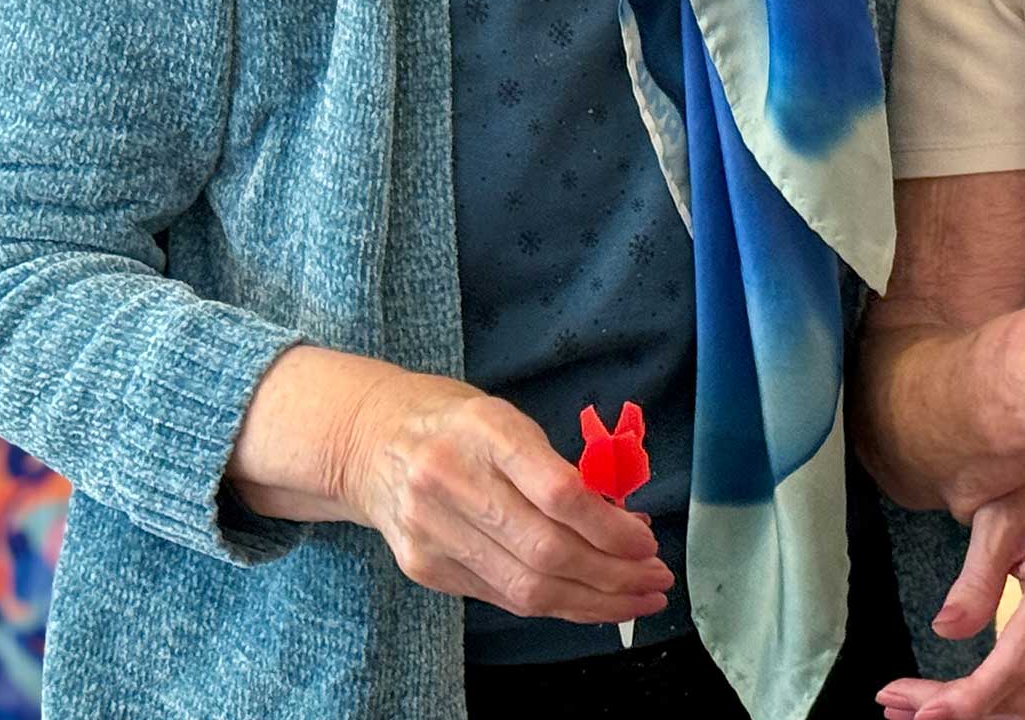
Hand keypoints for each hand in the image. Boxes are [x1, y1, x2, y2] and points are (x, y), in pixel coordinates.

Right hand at [339, 368, 674, 623]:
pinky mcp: (423, 568)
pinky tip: (589, 601)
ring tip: (635, 599)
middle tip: (655, 578)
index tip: (647, 540)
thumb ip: (560, 469)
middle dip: (612, 575)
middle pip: (545, 551)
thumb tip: (625, 522)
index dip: (610, 527)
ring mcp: (431, 531)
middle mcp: (451, 482)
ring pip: (525, 587)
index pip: (558, 493)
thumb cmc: (457, 422)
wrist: (370, 440)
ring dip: (592, 602)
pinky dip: (554, 604)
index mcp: (484, 430)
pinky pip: (502, 597)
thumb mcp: (510, 420)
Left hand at [877, 469, 1024, 719]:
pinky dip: (995, 695)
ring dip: (975, 710)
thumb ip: (976, 576)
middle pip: (1020, 693)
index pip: (1015, 664)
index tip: (925, 713)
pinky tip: (958, 693)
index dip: (971, 699)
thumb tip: (948, 629)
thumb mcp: (997, 515)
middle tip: (899, 707)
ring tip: (914, 707)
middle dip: (961, 712)